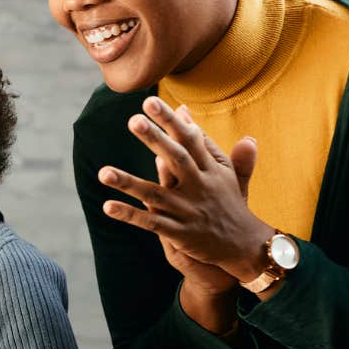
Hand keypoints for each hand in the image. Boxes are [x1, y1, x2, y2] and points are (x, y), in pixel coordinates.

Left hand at [98, 97, 272, 280]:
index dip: (171, 121)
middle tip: (133, 120)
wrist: (246, 247)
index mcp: (211, 170)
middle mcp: (200, 187)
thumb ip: (208, 142)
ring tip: (102, 172)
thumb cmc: (231, 203)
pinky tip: (107, 206)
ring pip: (155, 194)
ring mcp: (188, 211)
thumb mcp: (228, 173)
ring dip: (128, 184)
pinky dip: (130, 215)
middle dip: (155, 140)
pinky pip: (150, 223)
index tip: (149, 101)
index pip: (190, 140)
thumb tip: (190, 112)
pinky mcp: (179, 233)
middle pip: (177, 159)